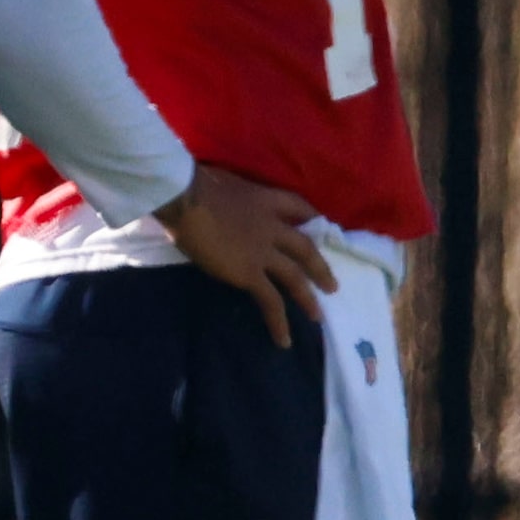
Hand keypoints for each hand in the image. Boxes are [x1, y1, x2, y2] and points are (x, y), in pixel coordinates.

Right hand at [155, 164, 336, 347]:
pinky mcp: (249, 273)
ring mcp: (264, 252)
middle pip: (305, 248)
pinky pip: (270, 301)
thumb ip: (233, 195)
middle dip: (320, 268)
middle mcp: (273, 227)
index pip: (297, 206)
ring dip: (308, 298)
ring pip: (295, 278)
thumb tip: (219, 198)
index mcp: (267, 199)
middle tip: (332, 286)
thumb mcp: (226, 180)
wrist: (188, 198)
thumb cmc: (195, 184)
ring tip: (318, 316)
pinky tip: (284, 339)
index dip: (310, 216)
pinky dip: (279, 321)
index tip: (319, 226)